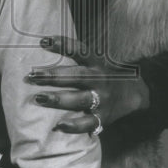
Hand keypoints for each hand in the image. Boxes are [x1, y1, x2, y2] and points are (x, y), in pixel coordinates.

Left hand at [25, 36, 149, 133]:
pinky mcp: (103, 118)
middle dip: (53, 76)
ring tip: (39, 98)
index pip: (80, 51)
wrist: (135, 94)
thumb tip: (44, 45)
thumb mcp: (96, 61)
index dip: (63, 45)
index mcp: (96, 64)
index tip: (44, 41)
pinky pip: (88, 122)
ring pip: (80, 99)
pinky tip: (59, 125)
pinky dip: (74, 125)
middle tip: (32, 76)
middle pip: (76, 76)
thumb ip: (76, 57)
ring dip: (59, 99)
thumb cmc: (105, 75)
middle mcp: (99, 80)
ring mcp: (102, 99)